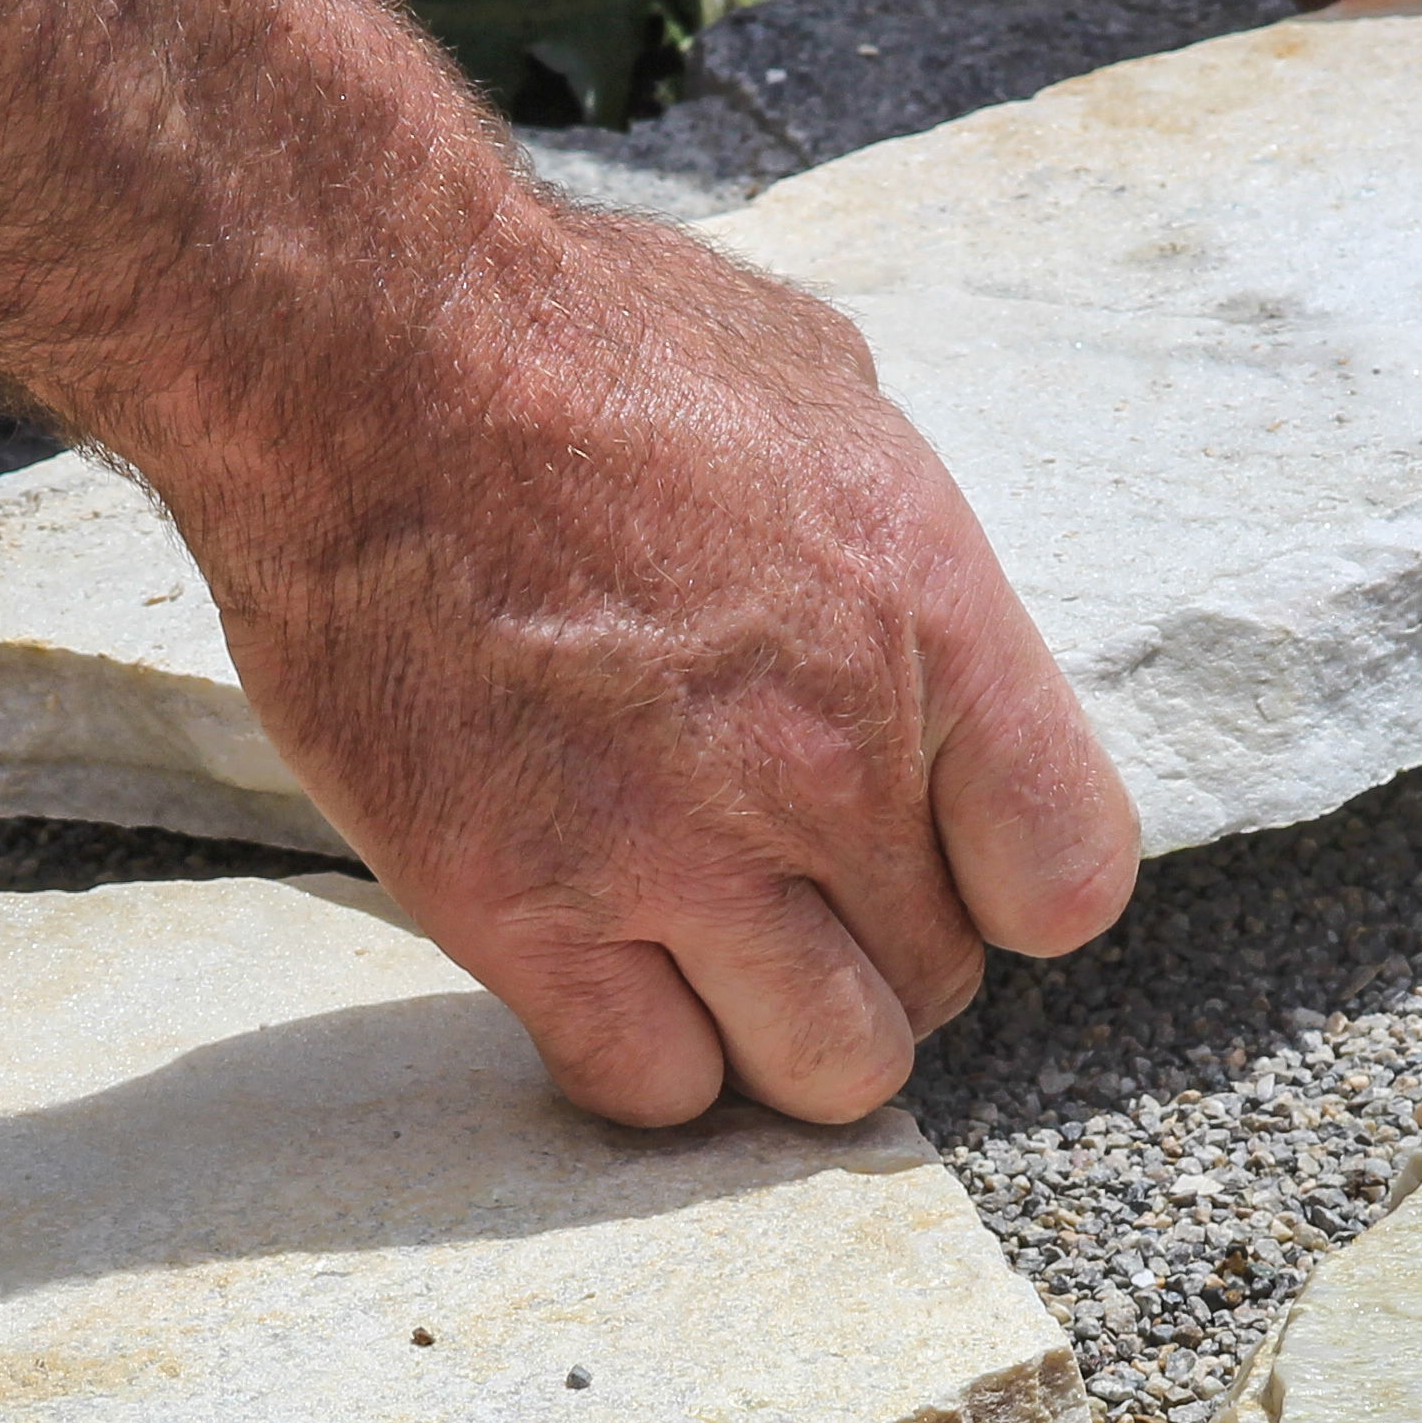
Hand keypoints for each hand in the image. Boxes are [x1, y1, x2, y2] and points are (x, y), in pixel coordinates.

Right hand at [163, 202, 1139, 1128]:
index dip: (1008, 887)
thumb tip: (903, 606)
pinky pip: (646, 1084)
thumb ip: (889, 542)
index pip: (1067, 876)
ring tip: (710, 956)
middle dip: (876, 951)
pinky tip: (600, 971)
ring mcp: (676, 854)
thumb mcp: (816, 389)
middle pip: (939, 984)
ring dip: (777, 1030)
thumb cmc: (571, 338)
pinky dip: (640, 1055)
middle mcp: (826, 763)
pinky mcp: (522, 911)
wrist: (353, 356)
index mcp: (927, 625)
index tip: (946, 861)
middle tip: (793, 893)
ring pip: (821, 1069)